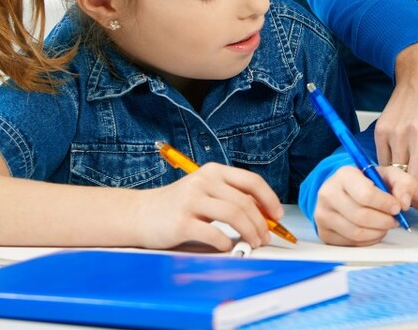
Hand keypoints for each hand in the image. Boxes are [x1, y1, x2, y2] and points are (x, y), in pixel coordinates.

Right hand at [134, 163, 282, 250]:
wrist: (141, 214)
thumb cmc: (178, 205)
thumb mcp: (205, 191)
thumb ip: (229, 196)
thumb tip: (262, 214)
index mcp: (213, 171)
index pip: (251, 181)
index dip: (269, 199)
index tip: (277, 215)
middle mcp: (203, 181)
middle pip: (245, 202)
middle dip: (261, 223)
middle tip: (265, 237)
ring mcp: (191, 200)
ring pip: (234, 216)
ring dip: (249, 232)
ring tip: (252, 243)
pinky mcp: (181, 221)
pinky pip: (214, 234)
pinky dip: (226, 243)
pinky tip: (227, 246)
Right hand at [313, 165, 414, 245]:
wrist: (345, 190)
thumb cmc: (368, 183)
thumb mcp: (388, 175)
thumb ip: (403, 184)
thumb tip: (403, 203)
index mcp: (344, 175)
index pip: (366, 195)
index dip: (385, 204)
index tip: (397, 207)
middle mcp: (328, 193)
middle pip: (361, 216)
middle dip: (384, 221)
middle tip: (394, 220)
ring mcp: (323, 214)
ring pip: (356, 232)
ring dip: (378, 232)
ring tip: (385, 225)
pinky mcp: (324, 232)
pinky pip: (351, 243)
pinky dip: (368, 240)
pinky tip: (373, 231)